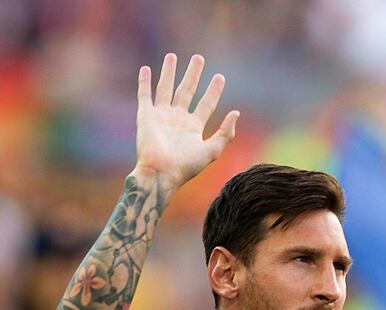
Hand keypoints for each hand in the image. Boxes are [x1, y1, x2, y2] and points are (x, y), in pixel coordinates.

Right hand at [134, 53, 238, 190]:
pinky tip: (146, 69)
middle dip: (193, 74)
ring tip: (172, 56)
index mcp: (194, 127)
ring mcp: (161, 116)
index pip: (206, 103)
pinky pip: (145, 95)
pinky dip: (145, 82)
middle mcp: (178, 119)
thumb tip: (236, 113)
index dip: (213, 91)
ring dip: (169, 72)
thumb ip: (225, 133)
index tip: (220, 77)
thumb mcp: (212, 150)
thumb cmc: (187, 166)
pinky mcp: (146, 116)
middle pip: (187, 90)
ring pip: (166, 88)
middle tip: (199, 58)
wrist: (161, 173)